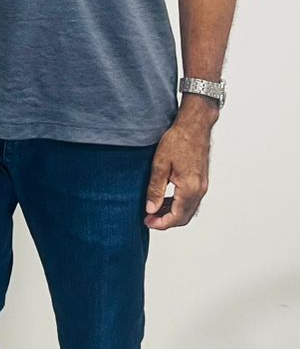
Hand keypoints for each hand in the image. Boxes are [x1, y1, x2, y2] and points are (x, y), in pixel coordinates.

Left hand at [144, 99, 215, 230]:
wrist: (194, 125)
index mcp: (190, 188)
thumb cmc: (178, 140)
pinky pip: (192, 200)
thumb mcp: (160, 165)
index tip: (147, 221)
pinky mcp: (202, 180)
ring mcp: (202, 185)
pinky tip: (166, 199)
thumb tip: (151, 209)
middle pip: (184, 217)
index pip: (176, 217)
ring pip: (189, 209)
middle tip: (148, 218)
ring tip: (154, 209)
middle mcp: (200, 190)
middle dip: (166, 221)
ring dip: (172, 213)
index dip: (160, 223)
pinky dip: (179, 204)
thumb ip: (156, 190)